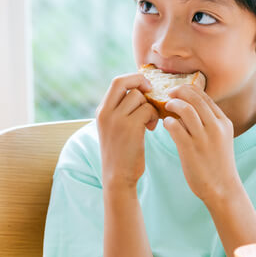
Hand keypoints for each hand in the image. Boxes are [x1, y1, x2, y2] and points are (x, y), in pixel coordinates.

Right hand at [96, 72, 158, 190]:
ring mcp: (117, 119)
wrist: (117, 177)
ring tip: (150, 121)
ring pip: (139, 97)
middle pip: (126, 83)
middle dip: (142, 86)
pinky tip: (151, 128)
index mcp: (102, 111)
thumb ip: (120, 110)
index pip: (116, 81)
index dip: (133, 79)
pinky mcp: (130, 128)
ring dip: (150, 107)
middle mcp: (106, 112)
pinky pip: (148, 110)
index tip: (145, 87)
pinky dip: (154, 117)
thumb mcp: (112, 128)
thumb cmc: (120, 153)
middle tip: (151, 96)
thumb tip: (139, 91)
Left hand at [162, 84, 241, 204]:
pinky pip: (175, 127)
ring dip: (173, 104)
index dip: (189, 89)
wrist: (222, 188)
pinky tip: (166, 124)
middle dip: (179, 92)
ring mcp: (203, 138)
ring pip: (186, 109)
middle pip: (195, 98)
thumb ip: (209, 122)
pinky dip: (168, 122)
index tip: (179, 90)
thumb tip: (189, 107)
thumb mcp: (221, 138)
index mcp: (223, 122)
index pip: (205, 96)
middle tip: (169, 94)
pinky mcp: (190, 149)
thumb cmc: (217, 163)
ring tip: (167, 107)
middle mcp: (216, 127)